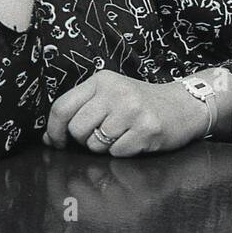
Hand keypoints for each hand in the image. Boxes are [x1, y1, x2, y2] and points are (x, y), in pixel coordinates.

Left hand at [43, 70, 209, 157]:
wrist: (183, 105)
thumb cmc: (140, 103)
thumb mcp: (109, 96)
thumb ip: (79, 111)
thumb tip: (48, 137)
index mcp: (101, 80)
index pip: (62, 107)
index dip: (54, 130)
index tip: (57, 141)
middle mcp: (116, 91)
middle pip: (77, 129)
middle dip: (84, 139)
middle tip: (102, 134)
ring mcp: (133, 110)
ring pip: (96, 144)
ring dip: (105, 146)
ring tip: (122, 134)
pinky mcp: (147, 129)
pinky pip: (117, 152)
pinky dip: (123, 151)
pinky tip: (135, 139)